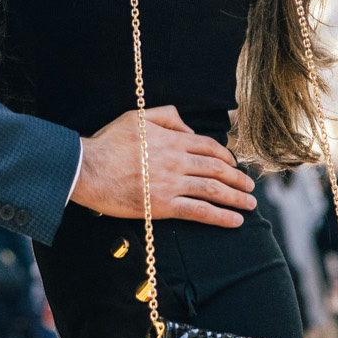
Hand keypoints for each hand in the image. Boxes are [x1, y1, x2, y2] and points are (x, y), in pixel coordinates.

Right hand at [72, 106, 256, 227]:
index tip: (234, 165)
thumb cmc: (108, 143)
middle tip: (250, 187)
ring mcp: (171, 184)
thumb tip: (189, 128)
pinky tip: (234, 221)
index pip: (209, 147)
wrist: (88, 168)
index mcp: (172, 139)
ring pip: (213, 190)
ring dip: (236, 198)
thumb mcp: (137, 117)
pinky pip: (198, 211)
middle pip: (217, 169)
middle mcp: (176, 161)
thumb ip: (167, 116)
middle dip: (237, 179)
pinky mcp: (163, 205)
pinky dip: (220, 217)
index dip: (226, 156)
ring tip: (250, 205)